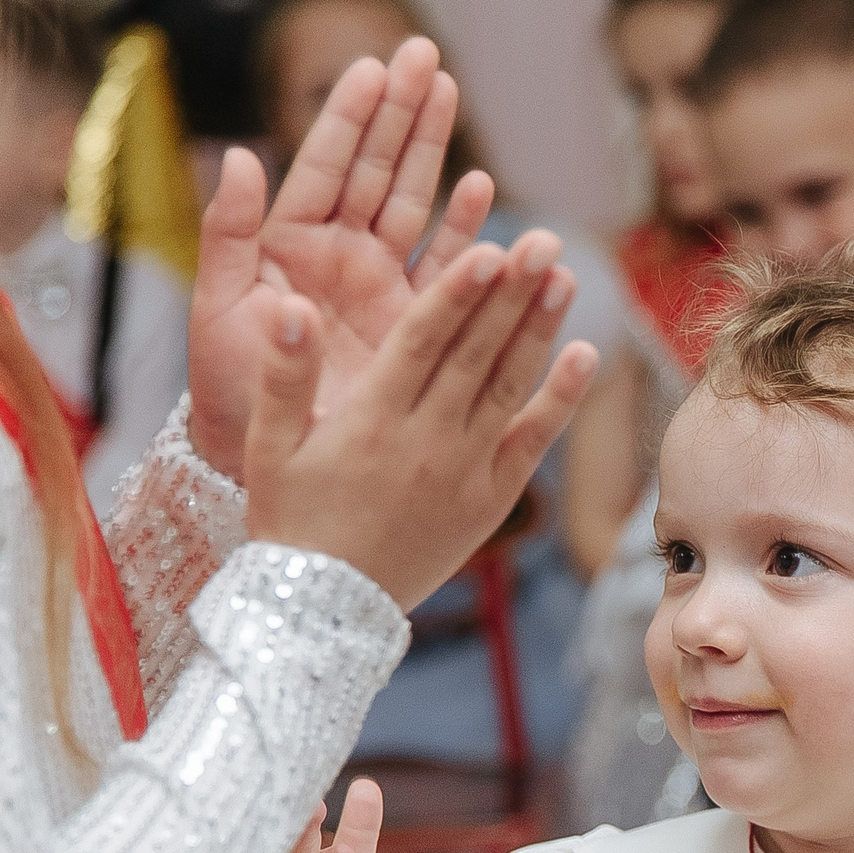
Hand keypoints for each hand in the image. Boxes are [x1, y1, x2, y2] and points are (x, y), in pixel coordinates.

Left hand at [189, 38, 497, 478]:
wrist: (267, 456)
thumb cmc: (230, 388)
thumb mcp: (217, 308)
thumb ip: (227, 232)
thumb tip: (241, 157)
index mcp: (290, 244)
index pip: (325, 165)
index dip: (349, 117)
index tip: (373, 68)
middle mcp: (339, 256)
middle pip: (375, 170)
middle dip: (399, 112)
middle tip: (423, 58)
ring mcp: (379, 286)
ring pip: (413, 205)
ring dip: (434, 152)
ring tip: (451, 97)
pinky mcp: (414, 324)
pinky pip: (445, 267)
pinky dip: (464, 227)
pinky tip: (480, 187)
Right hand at [244, 232, 595, 607]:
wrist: (323, 613)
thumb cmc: (289, 521)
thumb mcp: (269, 448)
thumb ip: (284, 374)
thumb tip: (290, 304)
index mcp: (370, 420)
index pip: (422, 342)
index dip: (458, 293)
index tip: (489, 248)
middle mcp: (426, 442)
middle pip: (476, 354)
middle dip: (512, 293)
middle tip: (544, 239)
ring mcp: (465, 472)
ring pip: (509, 387)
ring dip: (540, 330)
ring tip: (564, 275)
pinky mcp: (489, 499)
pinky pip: (531, 443)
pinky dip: (559, 400)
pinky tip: (585, 354)